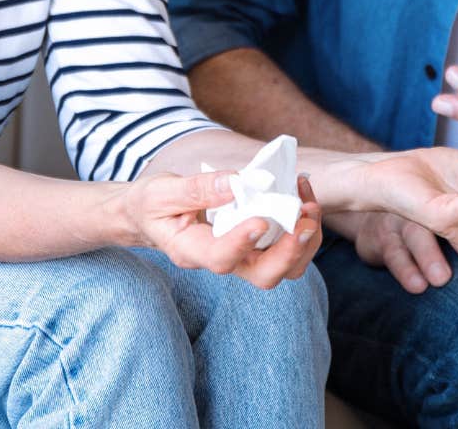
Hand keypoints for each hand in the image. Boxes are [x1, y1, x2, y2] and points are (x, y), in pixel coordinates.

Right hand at [123, 170, 321, 289]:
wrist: (148, 216)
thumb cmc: (151, 205)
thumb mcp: (162, 192)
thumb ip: (197, 189)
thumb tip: (237, 182)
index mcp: (190, 251)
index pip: (220, 258)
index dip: (242, 243)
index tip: (260, 220)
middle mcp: (221, 260)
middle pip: (262, 275)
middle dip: (289, 251)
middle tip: (304, 219)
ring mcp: (241, 255)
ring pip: (283, 267)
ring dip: (304, 240)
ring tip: (309, 204)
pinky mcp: (254, 244)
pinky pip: (286, 246)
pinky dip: (301, 224)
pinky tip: (300, 193)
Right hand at [326, 210, 457, 294]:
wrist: (367, 207)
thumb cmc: (416, 215)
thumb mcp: (442, 214)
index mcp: (447, 207)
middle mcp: (426, 214)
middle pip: (446, 226)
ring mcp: (401, 224)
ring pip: (416, 236)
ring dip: (430, 258)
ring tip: (441, 279)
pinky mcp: (379, 238)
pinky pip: (392, 253)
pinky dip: (405, 270)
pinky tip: (417, 286)